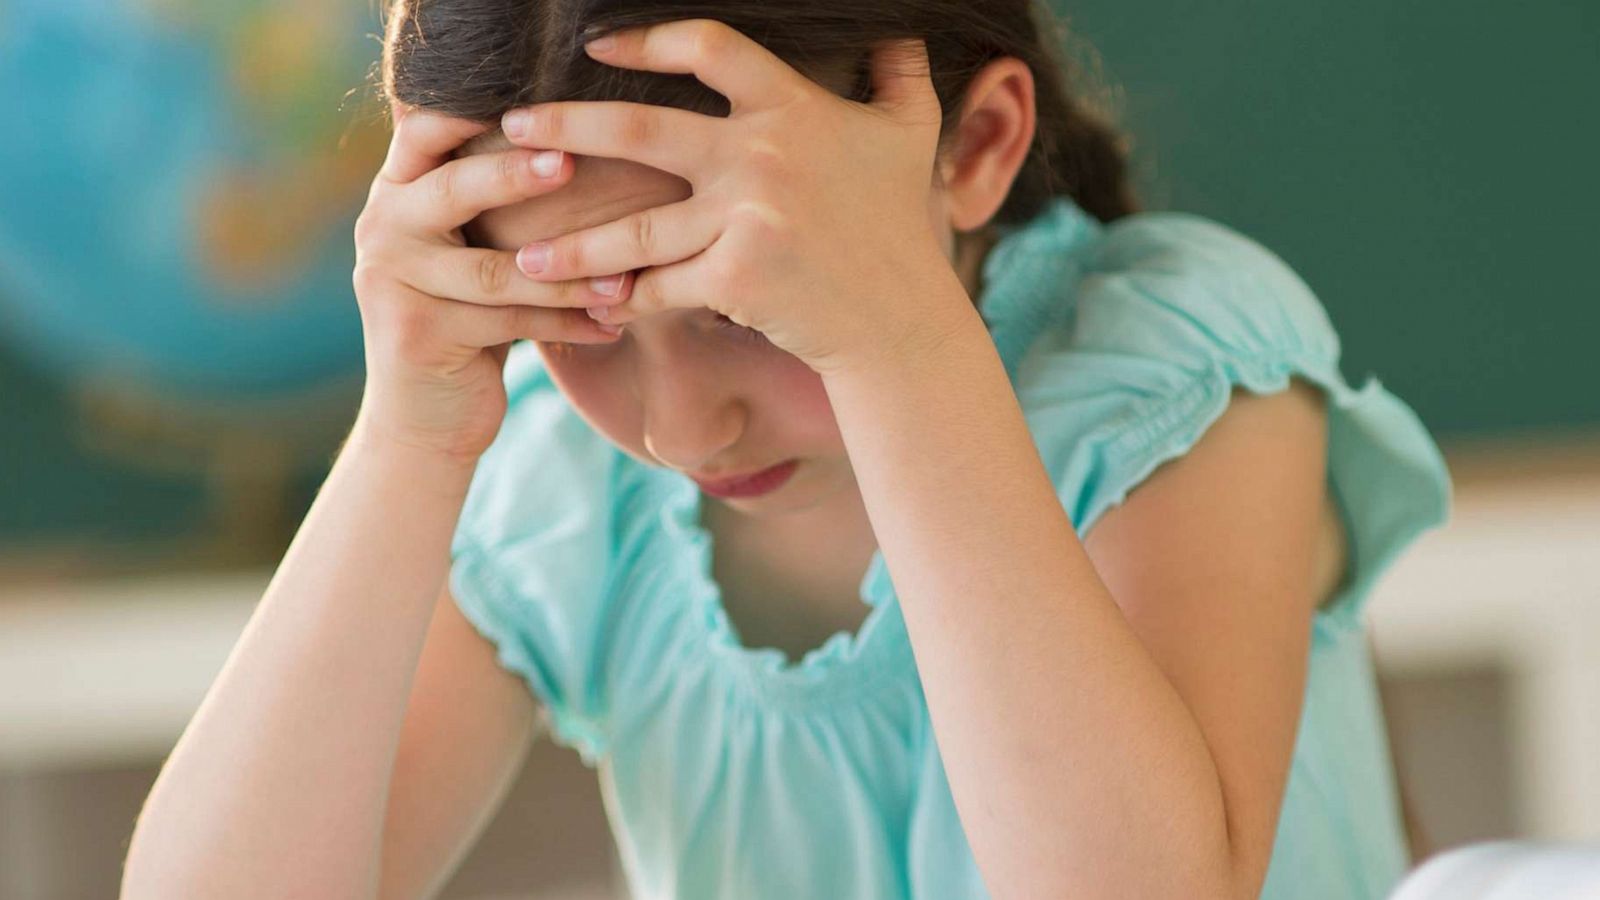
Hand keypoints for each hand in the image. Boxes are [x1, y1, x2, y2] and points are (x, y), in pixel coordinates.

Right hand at [349, 105, 631, 462]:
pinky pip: (508, 322)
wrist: (425, 418)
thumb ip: (489, 200)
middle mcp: (382, 227)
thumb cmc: (467, 319)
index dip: (470, 108)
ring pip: (494, 270)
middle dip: (517, 174)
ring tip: (625, 275)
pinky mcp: (417, 335)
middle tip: (571, 161)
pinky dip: (567, 324)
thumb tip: (578, 135)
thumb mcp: (470, 251)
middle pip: (454, 189)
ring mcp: (392, 283)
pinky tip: (613, 325)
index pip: (425, 129)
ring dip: (569, 273)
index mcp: (397, 192)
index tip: (538, 98)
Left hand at [498, 19, 965, 376]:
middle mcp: (761, 155)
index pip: (706, 47)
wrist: (901, 318)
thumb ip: (900, 70)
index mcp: (791, 108)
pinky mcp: (735, 277)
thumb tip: (900, 24)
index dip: (646, 38)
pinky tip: (588, 303)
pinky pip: (661, 284)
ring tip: (522, 256)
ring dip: (570, 245)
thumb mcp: (912, 131)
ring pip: (634, 228)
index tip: (596, 45)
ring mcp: (746, 218)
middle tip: (511, 129)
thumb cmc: (900, 223)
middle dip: (564, 127)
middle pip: (637, 130)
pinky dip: (625, 298)